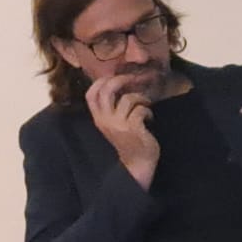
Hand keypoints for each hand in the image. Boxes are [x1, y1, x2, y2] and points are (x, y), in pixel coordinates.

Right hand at [85, 73, 158, 188]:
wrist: (137, 163)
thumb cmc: (128, 141)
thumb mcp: (114, 124)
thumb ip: (112, 109)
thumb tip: (119, 85)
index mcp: (98, 118)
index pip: (91, 94)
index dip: (102, 81)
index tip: (115, 77)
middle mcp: (105, 120)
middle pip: (107, 91)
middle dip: (121, 80)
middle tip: (134, 79)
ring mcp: (119, 125)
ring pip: (128, 98)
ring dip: (141, 98)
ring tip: (146, 104)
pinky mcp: (133, 128)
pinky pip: (141, 109)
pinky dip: (148, 111)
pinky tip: (150, 118)